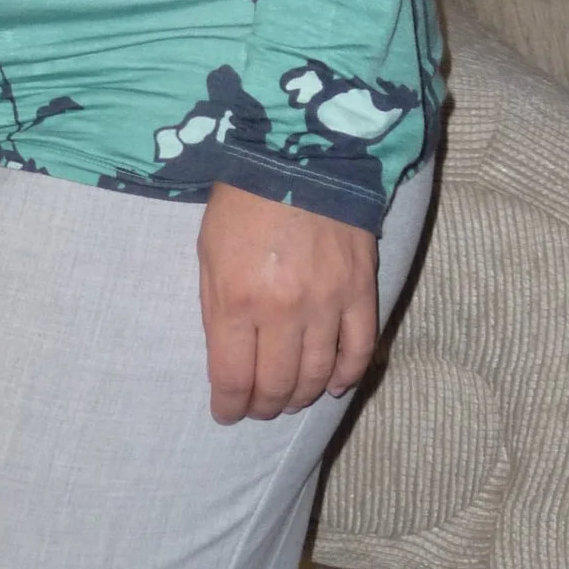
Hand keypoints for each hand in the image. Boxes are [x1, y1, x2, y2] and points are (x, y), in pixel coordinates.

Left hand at [197, 182, 378, 423]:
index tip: (226, 414)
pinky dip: (346, 376)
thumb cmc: (242, 201)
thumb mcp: (207, 252)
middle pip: (275, 385)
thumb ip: (215, 308)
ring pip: (317, 376)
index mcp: (236, 298)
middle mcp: (282, 311)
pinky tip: (332, 384)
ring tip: (289, 397)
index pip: (232, 377)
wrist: (298, 154)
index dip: (228, 405)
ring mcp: (326, 304)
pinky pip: (359, 351)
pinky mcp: (360, 291)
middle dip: (263, 406)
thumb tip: (227, 360)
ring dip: (300, 396)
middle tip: (257, 408)